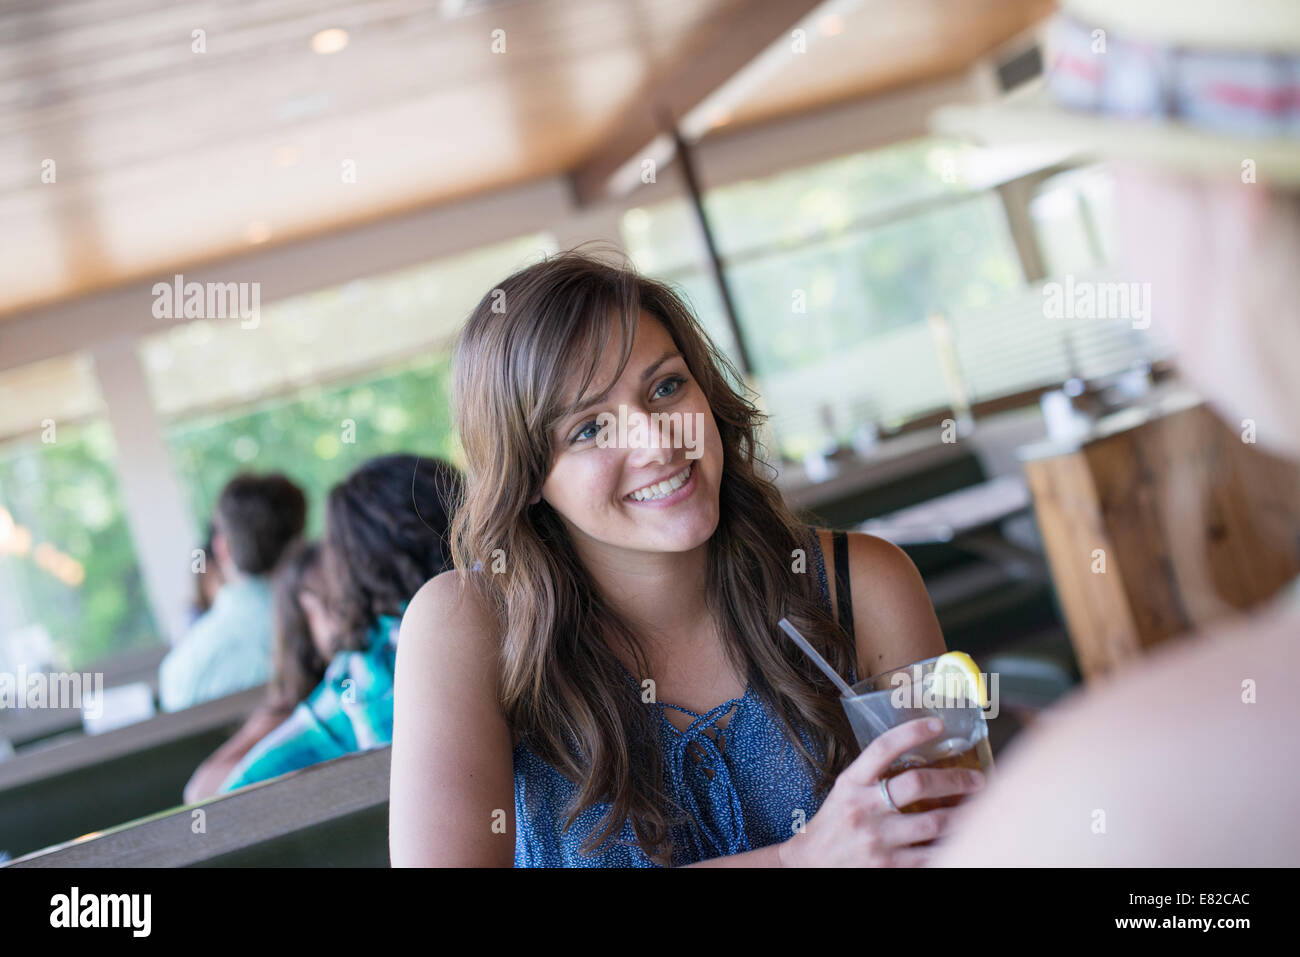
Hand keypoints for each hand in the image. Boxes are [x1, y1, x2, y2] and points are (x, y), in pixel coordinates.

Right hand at [778, 718, 985, 866]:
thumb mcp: (846, 789)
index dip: (913, 732)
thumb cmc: (834, 822)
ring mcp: (878, 840)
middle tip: (977, 779)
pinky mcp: (889, 866)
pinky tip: (963, 838)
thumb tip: (921, 757)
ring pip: (934, 822)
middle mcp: (864, 808)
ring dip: (963, 814)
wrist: (812, 863)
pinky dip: (952, 845)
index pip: (883, 747)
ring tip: (979, 808)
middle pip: (917, 784)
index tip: (938, 725)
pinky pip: (931, 855)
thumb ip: (874, 774)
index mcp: (852, 783)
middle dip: (955, 779)